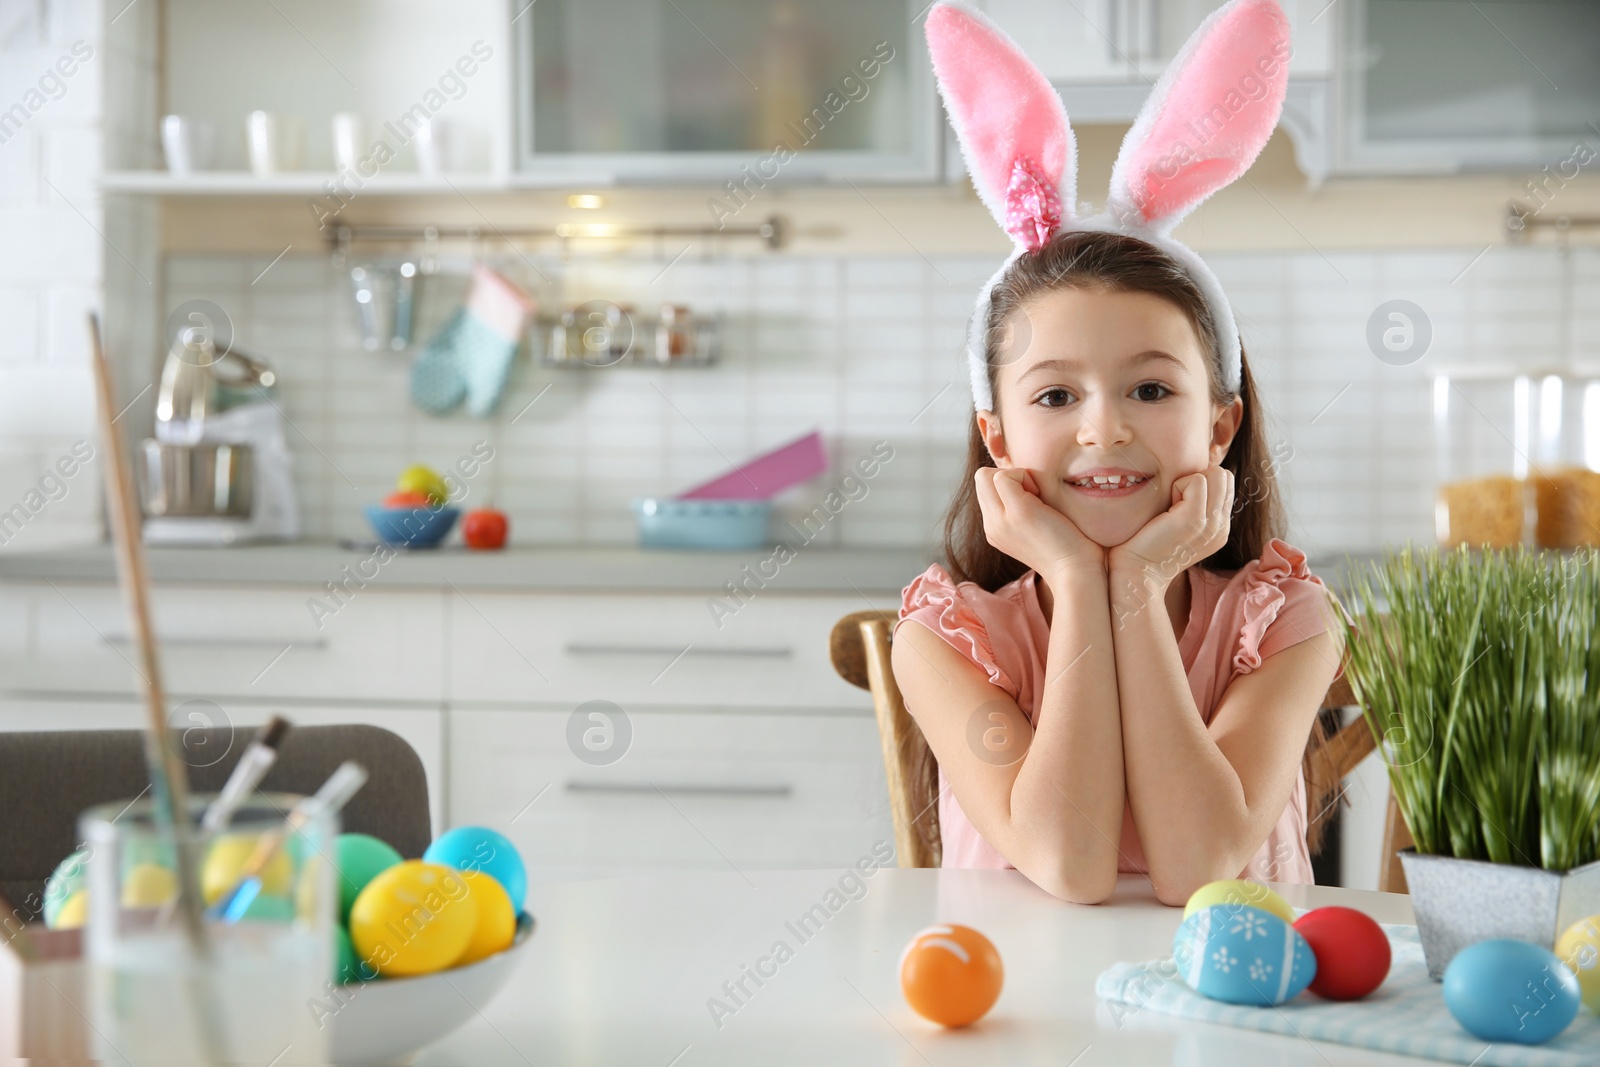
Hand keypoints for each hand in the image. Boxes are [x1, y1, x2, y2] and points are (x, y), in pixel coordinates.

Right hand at [974, 467, 1105, 582]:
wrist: (1076, 571)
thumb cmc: (1067, 547)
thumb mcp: (1034, 527)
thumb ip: (1022, 507)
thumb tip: (1024, 481)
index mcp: (995, 530)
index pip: (985, 488)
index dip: (1007, 482)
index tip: (1032, 497)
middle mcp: (991, 526)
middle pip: (981, 479)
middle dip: (1008, 476)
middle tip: (1035, 494)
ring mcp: (1000, 521)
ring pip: (986, 476)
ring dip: (1016, 476)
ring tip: (1038, 498)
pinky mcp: (1017, 513)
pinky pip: (1004, 476)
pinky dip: (1025, 476)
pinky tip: (1043, 496)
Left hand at [1108, 464, 1233, 590]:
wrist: (1137, 573)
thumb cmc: (1146, 545)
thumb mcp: (1179, 523)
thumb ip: (1193, 504)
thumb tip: (1195, 475)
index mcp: (1219, 529)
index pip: (1226, 485)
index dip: (1200, 483)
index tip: (1178, 503)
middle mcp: (1222, 528)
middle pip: (1225, 476)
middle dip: (1198, 479)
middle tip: (1175, 502)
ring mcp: (1212, 524)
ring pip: (1217, 474)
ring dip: (1188, 482)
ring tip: (1172, 507)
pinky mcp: (1196, 519)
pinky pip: (1197, 480)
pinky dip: (1178, 486)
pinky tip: (1166, 510)